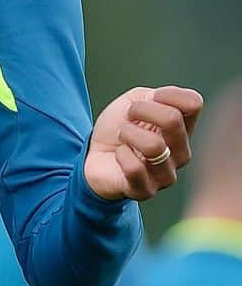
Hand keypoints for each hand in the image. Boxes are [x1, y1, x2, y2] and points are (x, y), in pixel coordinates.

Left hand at [84, 86, 202, 200]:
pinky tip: (119, 155)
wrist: (93, 154)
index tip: (145, 101)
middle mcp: (182, 153)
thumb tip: (167, 100)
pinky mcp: (146, 191)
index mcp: (183, 129)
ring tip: (121, 137)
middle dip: (139, 110)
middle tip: (127, 118)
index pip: (193, 103)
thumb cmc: (119, 128)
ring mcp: (166, 175)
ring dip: (127, 133)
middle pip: (172, 120)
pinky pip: (135, 169)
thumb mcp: (135, 101)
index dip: (163, 94)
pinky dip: (120, 155)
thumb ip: (157, 96)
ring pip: (153, 145)